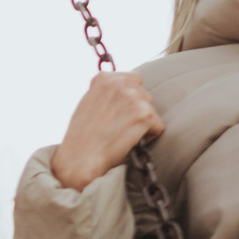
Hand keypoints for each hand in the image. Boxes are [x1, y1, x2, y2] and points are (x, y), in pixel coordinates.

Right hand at [51, 72, 164, 192]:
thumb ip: (107, 93)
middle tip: (118, 128)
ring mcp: (134, 97)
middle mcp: (120, 82)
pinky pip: (158, 126)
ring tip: (121, 136)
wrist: (80, 159)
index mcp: (104, 78)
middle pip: (144, 94)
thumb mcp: (88, 103)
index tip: (118, 115)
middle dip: (136, 111)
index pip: (133, 80)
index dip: (128, 101)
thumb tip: (126, 90)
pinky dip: (148, 137)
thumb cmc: (81, 138)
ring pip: (151, 110)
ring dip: (142, 124)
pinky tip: (129, 143)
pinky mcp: (145, 114)